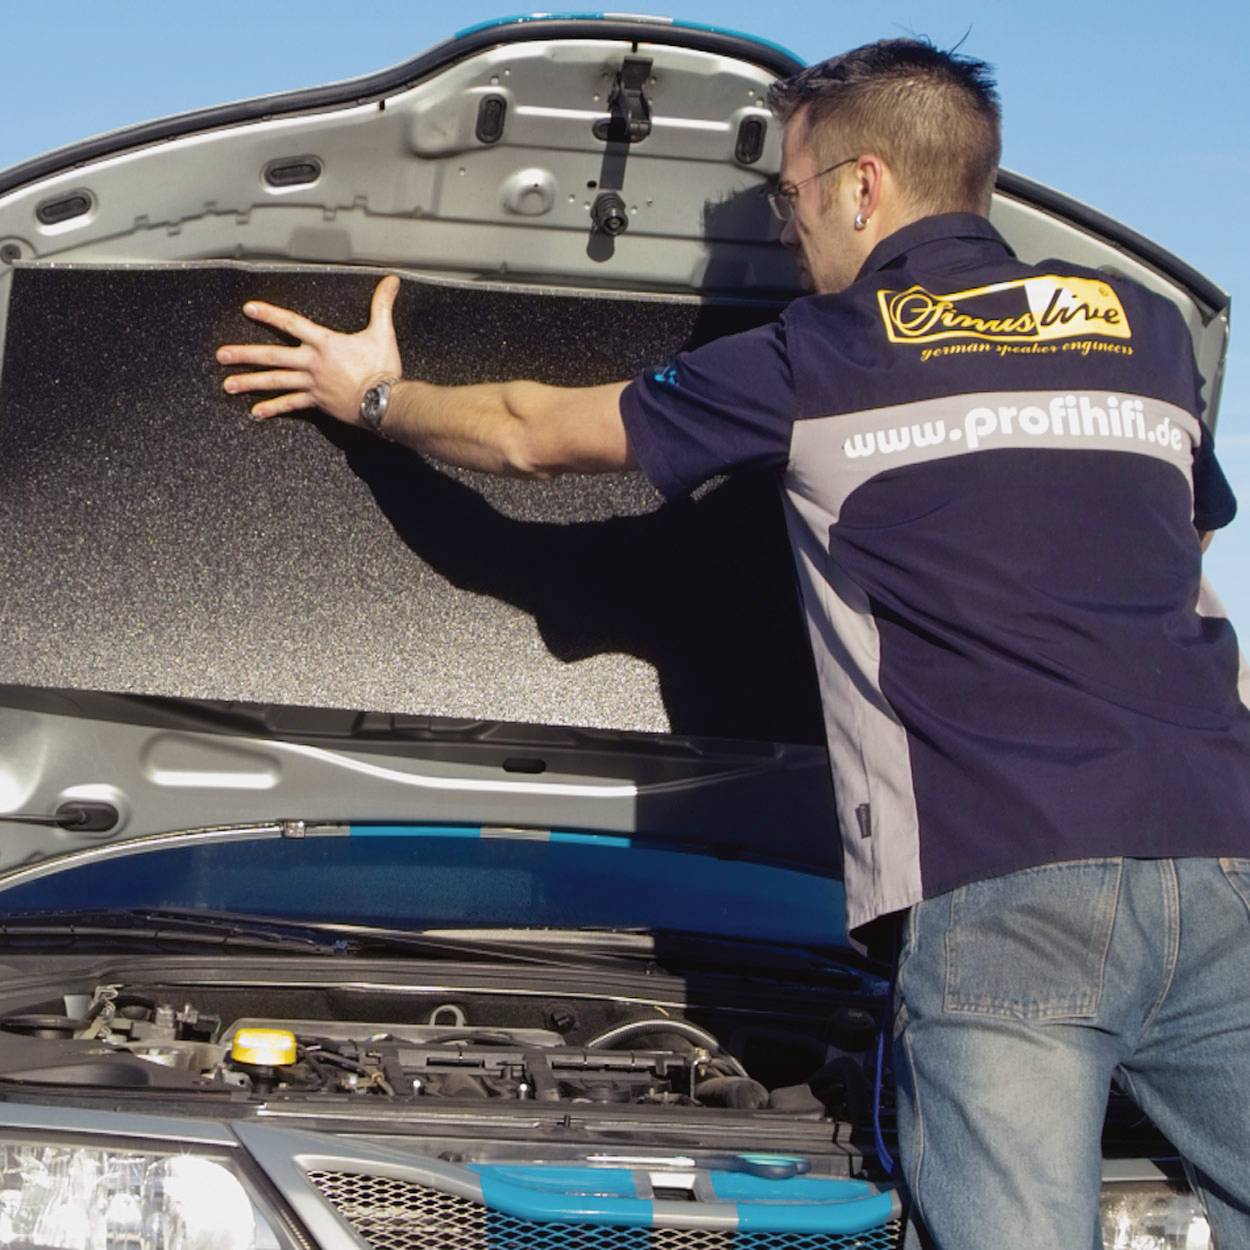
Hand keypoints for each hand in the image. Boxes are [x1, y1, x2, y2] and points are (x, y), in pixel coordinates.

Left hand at [216, 275, 402, 423]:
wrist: (386, 402)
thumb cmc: (383, 368)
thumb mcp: (382, 332)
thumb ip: (382, 305)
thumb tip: (392, 281)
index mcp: (324, 343)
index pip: (291, 323)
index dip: (269, 315)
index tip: (248, 310)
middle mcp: (312, 363)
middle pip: (272, 356)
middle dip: (245, 355)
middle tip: (221, 355)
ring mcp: (312, 384)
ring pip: (275, 382)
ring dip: (250, 382)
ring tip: (228, 385)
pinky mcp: (317, 402)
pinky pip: (291, 405)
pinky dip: (274, 408)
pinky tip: (256, 412)